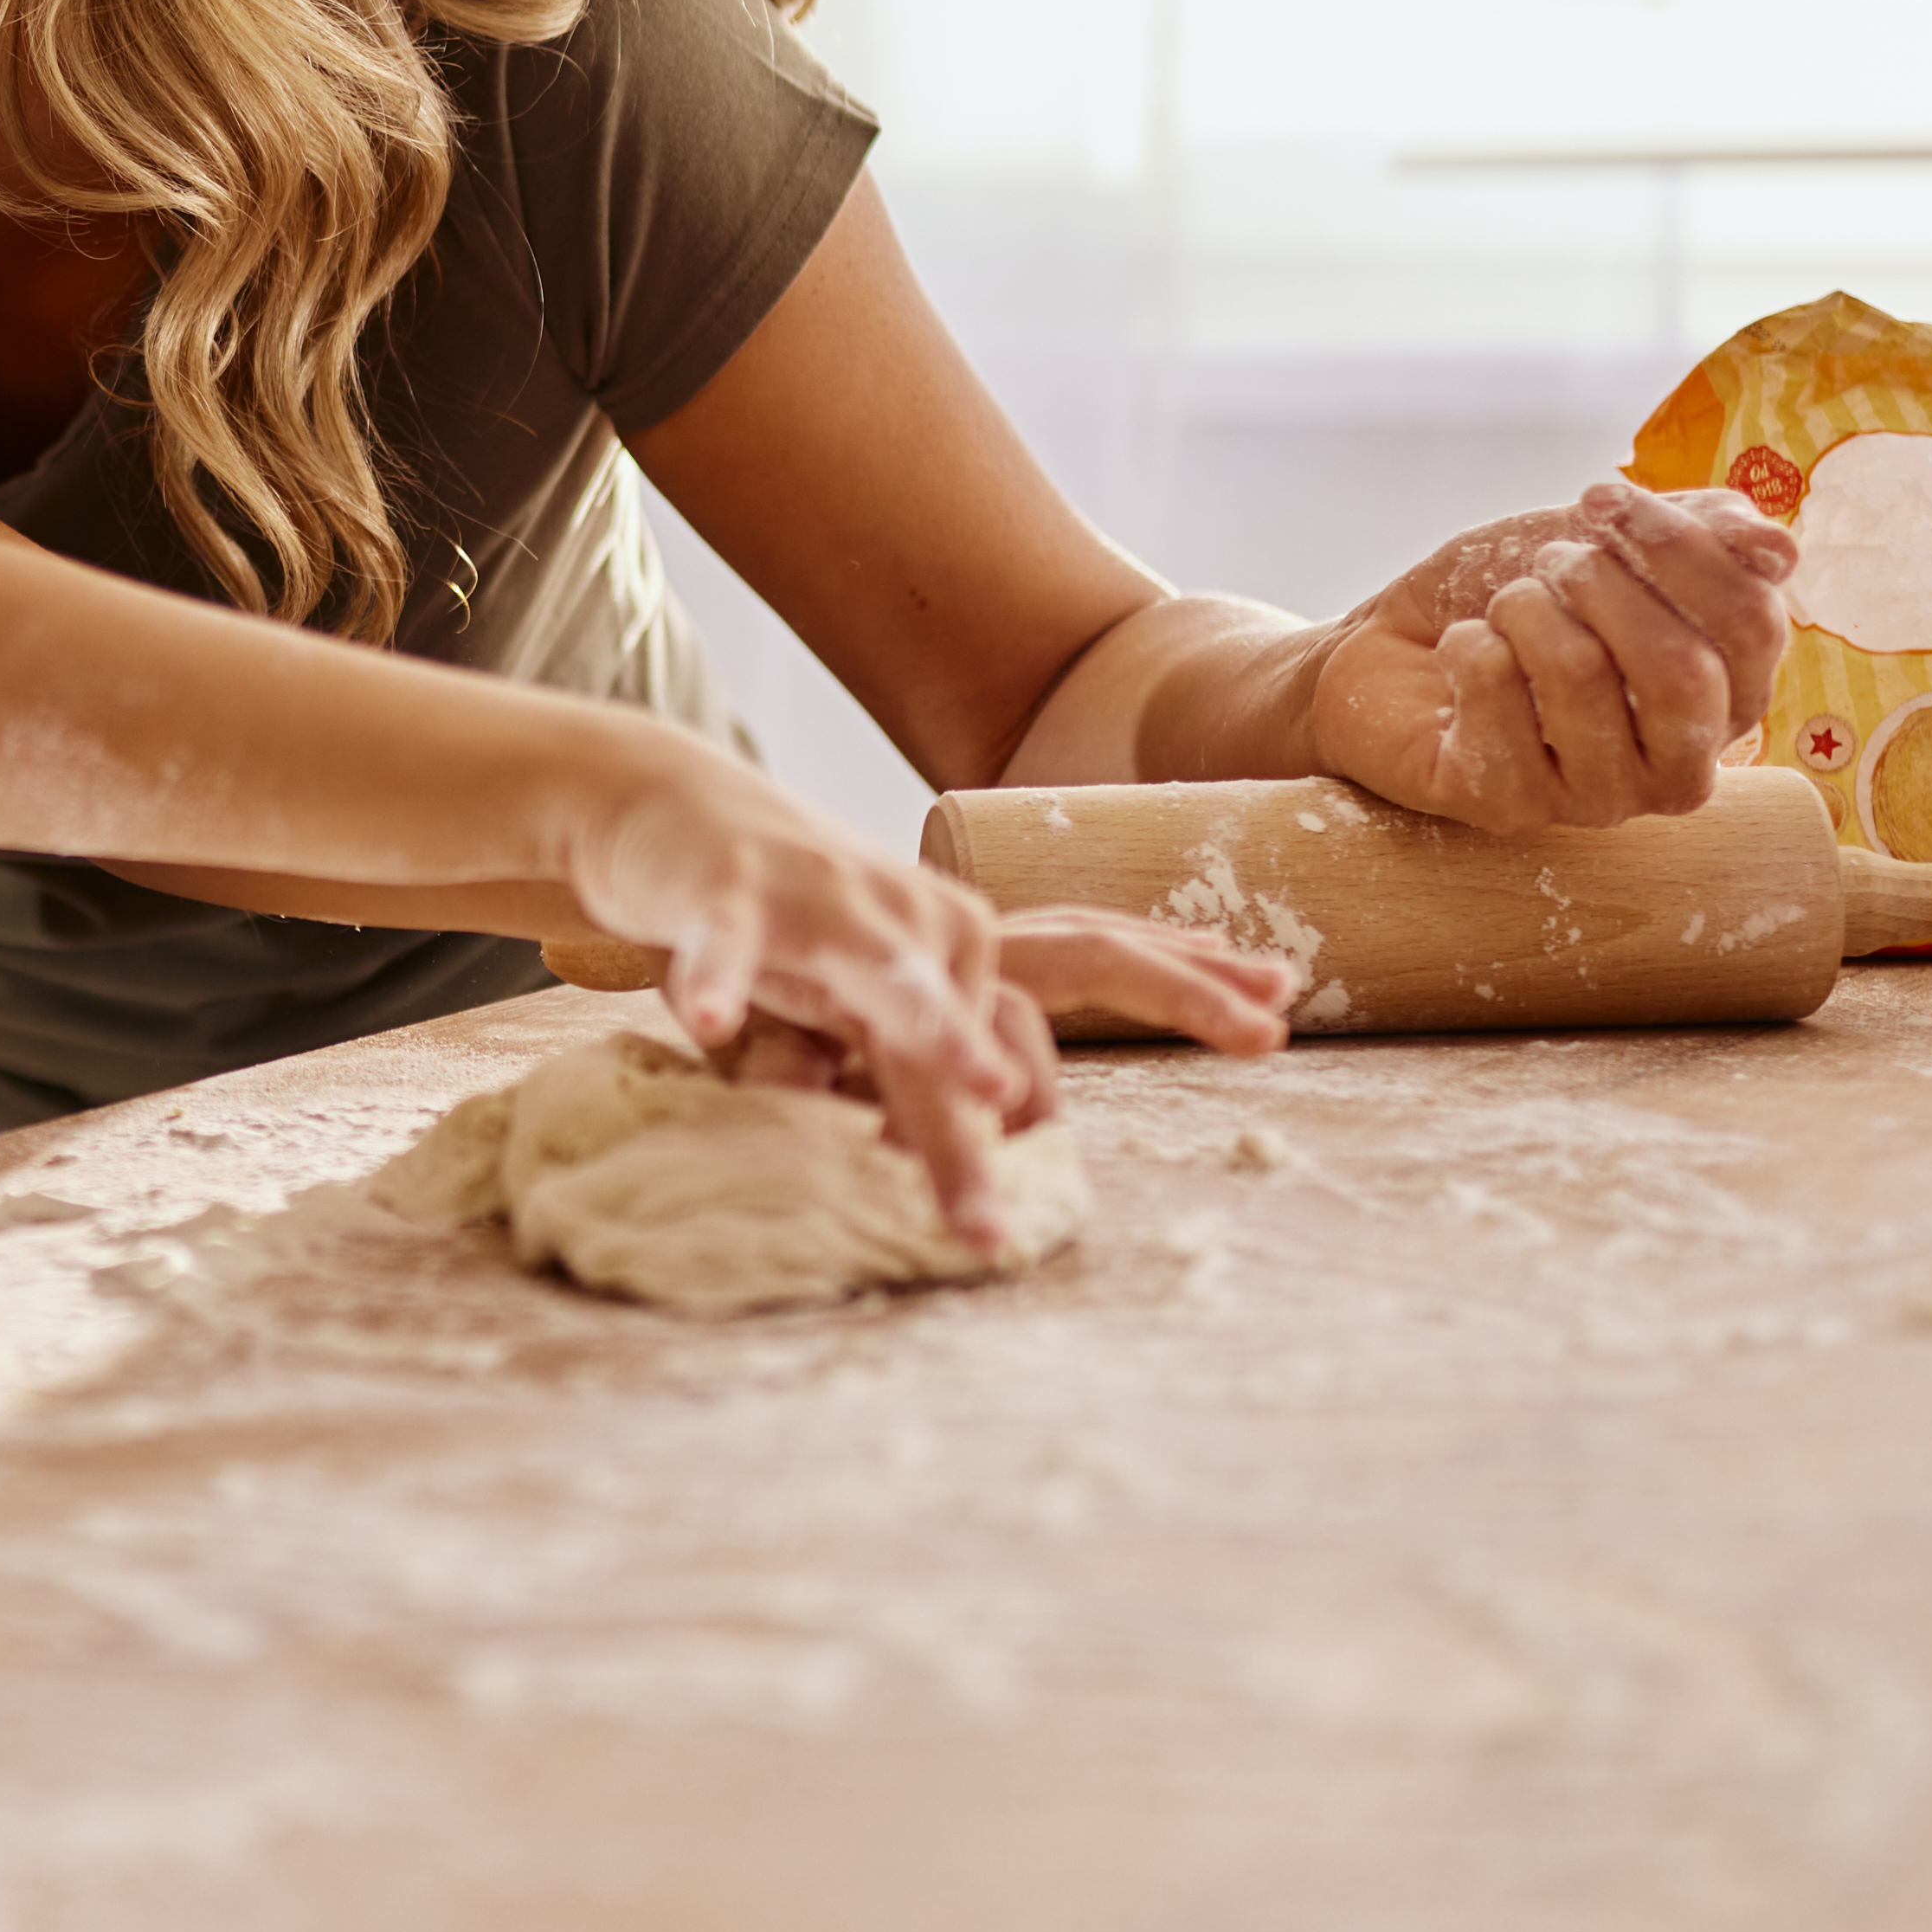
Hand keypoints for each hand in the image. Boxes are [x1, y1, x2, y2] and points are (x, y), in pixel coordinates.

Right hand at [555, 743, 1287, 1256]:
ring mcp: (831, 903)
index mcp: (969, 938)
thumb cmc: (785, 925)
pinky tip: (715, 1021)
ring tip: (986, 1094)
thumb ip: (941, 1065)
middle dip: (1163, 998)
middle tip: (1261, 1033)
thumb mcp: (877, 1006)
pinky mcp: (730, 897)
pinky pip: (729, 950)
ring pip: (896, 984)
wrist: (662, 807)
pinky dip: (722, 984)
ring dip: (940, 1038)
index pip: (1098, 956)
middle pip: (1055, 968)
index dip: (1184, 986)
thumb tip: (1012, 1123)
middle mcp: (924, 914)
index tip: (1269, 1022)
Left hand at [1307, 481, 1796, 827]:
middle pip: (1680, 668)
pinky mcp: (1511, 809)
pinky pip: (1496, 698)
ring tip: (1504, 609)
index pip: (1753, 624)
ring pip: (1580, 674)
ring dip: (1525, 608)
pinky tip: (1462, 654)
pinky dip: (1468, 644)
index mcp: (1726, 698)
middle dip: (1599, 582)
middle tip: (1550, 564)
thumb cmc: (1522, 595)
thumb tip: (1781, 551)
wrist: (1395, 645)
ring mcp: (1597, 799)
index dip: (1679, 544)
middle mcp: (1678, 766)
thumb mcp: (1617, 540)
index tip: (1601, 501)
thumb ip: (1709, 534)